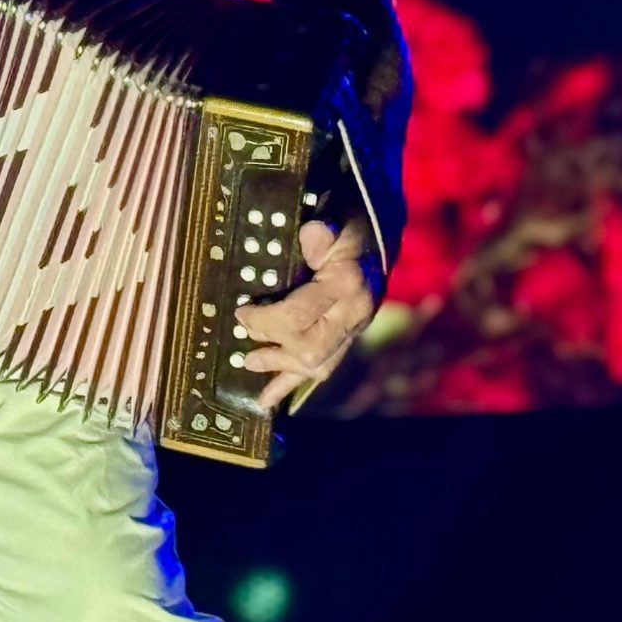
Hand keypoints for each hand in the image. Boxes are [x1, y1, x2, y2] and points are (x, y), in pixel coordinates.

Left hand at [234, 212, 378, 413]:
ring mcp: (354, 329)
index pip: (298, 317)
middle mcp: (354, 313)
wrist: (380, 234)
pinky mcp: (349, 337)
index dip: (263, 320)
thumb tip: (311, 233)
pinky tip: (269, 399)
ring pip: (318, 365)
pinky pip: (324, 368)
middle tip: (245, 337)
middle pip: (309, 349)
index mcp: (346, 285)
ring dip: (280, 369)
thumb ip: (321, 233)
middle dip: (272, 347)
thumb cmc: (351, 225)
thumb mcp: (336, 221)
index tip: (241, 311)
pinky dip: (293, 384)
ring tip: (250, 364)